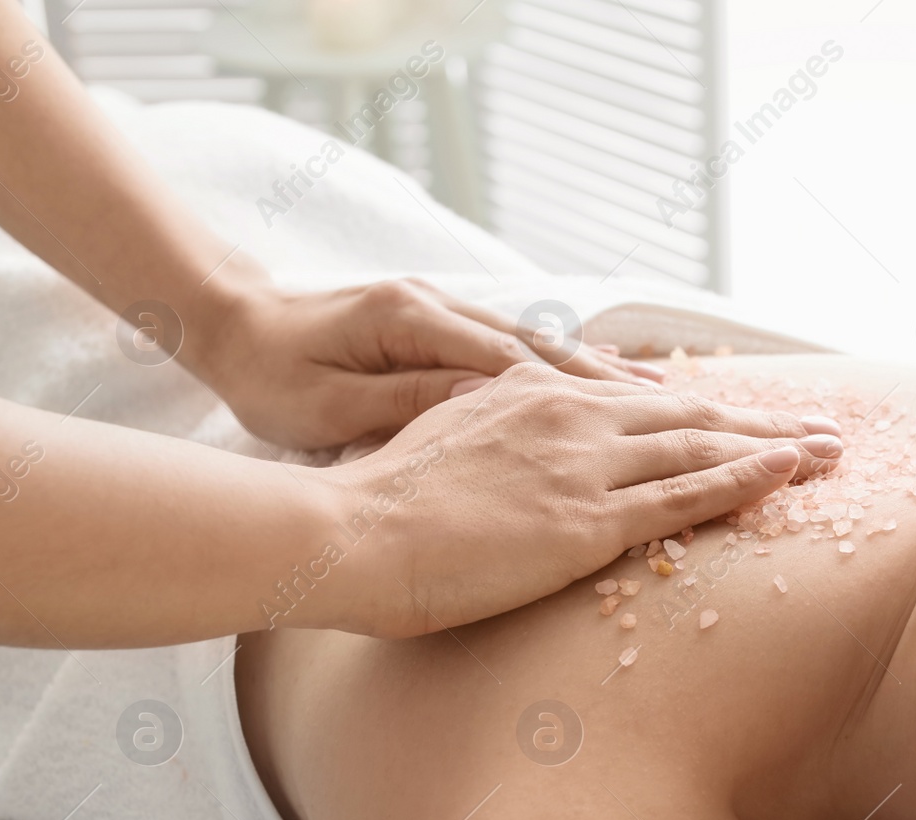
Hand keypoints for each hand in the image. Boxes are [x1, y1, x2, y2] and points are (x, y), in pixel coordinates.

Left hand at [184, 277, 665, 449]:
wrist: (229, 324)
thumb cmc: (270, 375)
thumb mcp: (328, 401)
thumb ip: (409, 398)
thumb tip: (490, 402)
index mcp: (416, 322)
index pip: (519, 362)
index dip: (588, 392)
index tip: (649, 415)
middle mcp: (443, 308)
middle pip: (549, 350)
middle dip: (620, 382)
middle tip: (686, 406)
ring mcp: (446, 313)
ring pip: (542, 349)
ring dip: (605, 376)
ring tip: (669, 397)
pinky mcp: (441, 326)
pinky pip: (520, 352)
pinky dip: (568, 370)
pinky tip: (607, 383)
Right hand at [305, 362, 843, 634]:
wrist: (346, 535)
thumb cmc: (382, 502)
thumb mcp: (445, 439)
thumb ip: (498, 430)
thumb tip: (521, 448)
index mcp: (535, 392)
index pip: (643, 399)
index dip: (705, 410)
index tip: (750, 415)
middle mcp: (570, 415)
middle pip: (691, 415)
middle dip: (762, 422)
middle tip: (821, 430)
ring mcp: (583, 464)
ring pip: (703, 448)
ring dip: (775, 447)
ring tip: (830, 452)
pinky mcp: (587, 519)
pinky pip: (686, 494)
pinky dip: (746, 480)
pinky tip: (790, 474)